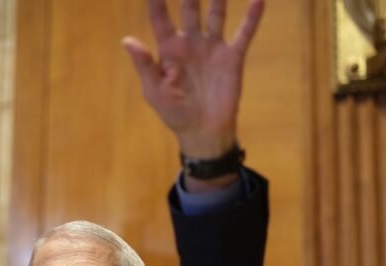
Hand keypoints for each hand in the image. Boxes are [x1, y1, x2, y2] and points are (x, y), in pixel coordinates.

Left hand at [123, 0, 263, 158]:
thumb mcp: (154, 91)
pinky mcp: (232, 58)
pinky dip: (252, 17)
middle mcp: (190, 42)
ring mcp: (212, 48)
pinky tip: (259, 0)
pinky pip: (243, 33)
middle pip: (189, 6)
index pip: (159, 16)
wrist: (203, 132)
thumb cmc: (174, 114)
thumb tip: (126, 41)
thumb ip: (144, 65)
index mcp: (168, 49)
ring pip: (216, 12)